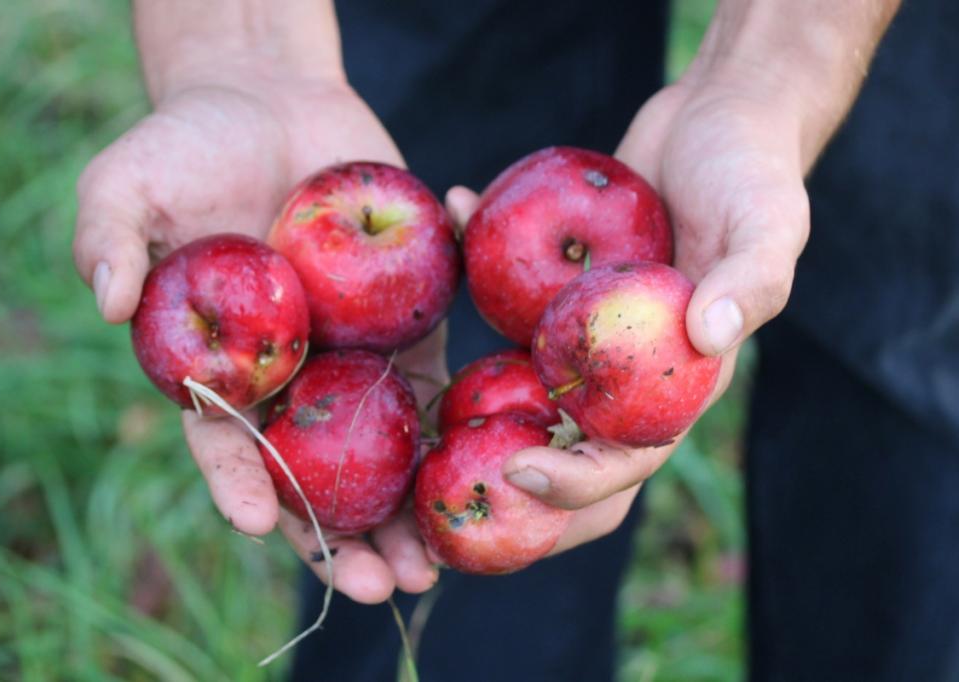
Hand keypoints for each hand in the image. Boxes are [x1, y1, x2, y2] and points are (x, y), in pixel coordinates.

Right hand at [74, 75, 439, 602]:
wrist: (270, 100)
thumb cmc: (185, 145)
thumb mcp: (126, 182)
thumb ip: (107, 238)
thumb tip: (107, 303)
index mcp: (217, 366)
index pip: (224, 442)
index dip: (239, 485)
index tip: (256, 523)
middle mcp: (286, 377)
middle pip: (313, 474)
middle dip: (341, 535)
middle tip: (375, 587)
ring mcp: (348, 357)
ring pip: (377, 452)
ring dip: (405, 514)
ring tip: (434, 568)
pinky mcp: (404, 326)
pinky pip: (429, 385)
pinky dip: (449, 435)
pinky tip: (475, 477)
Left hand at [445, 77, 808, 551]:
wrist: (721, 118)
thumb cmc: (754, 172)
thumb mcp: (770, 220)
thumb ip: (751, 279)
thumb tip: (707, 336)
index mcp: (680, 381)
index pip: (629, 460)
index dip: (577, 482)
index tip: (517, 469)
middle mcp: (627, 370)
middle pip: (566, 452)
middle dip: (512, 484)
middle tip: (446, 480)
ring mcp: (587, 332)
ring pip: (523, 386)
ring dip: (474, 400)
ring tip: (415, 405)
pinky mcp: (558, 286)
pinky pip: (509, 297)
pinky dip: (477, 266)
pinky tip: (455, 218)